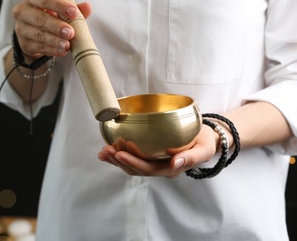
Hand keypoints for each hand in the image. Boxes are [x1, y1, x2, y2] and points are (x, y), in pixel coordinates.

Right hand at [12, 0, 91, 60]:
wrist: (33, 33)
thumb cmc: (48, 16)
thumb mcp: (59, 10)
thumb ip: (73, 8)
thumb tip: (87, 7)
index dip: (60, 5)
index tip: (73, 12)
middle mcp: (23, 12)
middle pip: (40, 18)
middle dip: (57, 26)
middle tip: (70, 32)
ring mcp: (21, 29)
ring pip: (39, 35)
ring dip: (54, 41)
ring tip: (67, 45)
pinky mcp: (25, 44)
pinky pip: (39, 48)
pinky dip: (52, 50)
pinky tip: (61, 51)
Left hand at [98, 124, 219, 178]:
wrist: (205, 139)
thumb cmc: (204, 142)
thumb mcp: (203, 149)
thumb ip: (191, 157)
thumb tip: (175, 163)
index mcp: (171, 168)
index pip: (148, 169)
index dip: (132, 163)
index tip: (119, 154)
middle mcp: (160, 169)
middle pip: (136, 169)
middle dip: (118, 161)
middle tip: (105, 151)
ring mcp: (154, 164)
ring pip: (132, 166)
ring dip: (116, 160)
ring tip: (103, 152)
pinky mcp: (150, 157)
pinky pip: (133, 159)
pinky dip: (119, 156)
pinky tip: (109, 150)